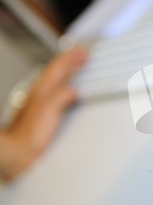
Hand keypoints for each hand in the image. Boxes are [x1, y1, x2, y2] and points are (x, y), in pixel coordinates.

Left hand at [0, 48, 86, 179]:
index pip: (58, 67)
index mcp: (42, 89)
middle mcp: (40, 94)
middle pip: (57, 72)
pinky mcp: (42, 114)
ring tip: (77, 68)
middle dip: (71, 62)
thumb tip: (75, 90)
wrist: (18, 153)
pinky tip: (69, 93)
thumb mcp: (49, 110)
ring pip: (56, 82)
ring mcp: (40, 103)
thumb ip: (63, 95)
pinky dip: (66, 88)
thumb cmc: (30, 135)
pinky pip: (58, 94)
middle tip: (83, 55)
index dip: (72, 58)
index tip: (84, 51)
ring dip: (68, 73)